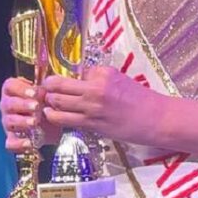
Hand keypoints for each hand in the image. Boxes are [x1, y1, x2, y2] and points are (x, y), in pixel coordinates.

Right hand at [0, 77, 58, 151]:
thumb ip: (46, 88)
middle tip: (36, 107)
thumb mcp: (48, 93)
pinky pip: (11, 143)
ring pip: (10, 122)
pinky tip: (29, 143)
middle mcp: (7, 106)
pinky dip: (19, 144)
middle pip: (9, 104)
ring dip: (22, 122)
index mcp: (13, 91)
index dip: (21, 89)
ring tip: (35, 123)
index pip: (10, 86)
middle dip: (23, 105)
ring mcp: (8, 123)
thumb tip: (48, 87)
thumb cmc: (46, 103)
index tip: (35, 93)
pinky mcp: (12, 139)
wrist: (51, 123)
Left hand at [42, 66, 160, 144]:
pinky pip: (65, 120)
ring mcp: (92, 107)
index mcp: (102, 73)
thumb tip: (78, 79)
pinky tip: (51, 116)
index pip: (73, 72)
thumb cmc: (139, 98)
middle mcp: (95, 88)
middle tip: (43, 90)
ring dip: (49, 103)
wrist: (155, 118)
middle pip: (59, 85)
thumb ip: (97, 78)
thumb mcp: (118, 79)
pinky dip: (54, 117)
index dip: (62, 77)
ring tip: (46, 104)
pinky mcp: (92, 125)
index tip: (54, 80)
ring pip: (58, 103)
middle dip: (47, 88)